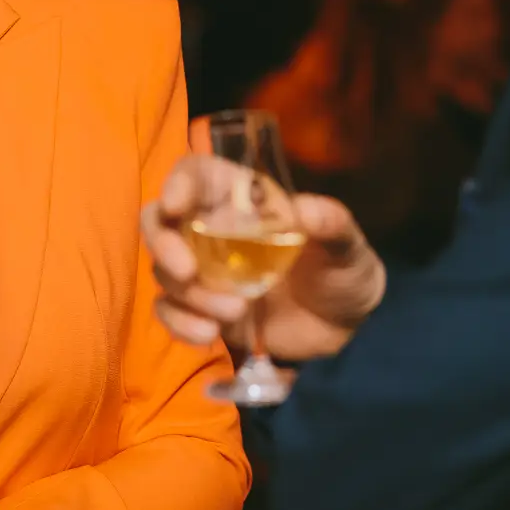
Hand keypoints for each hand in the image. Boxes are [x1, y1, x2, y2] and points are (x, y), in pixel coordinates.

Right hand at [142, 154, 386, 362]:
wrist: (342, 325)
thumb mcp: (347, 245)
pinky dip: (180, 323)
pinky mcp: (202, 310)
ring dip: (190, 294)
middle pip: (161, 221)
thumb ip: (331, 223)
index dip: (179, 182)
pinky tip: (209, 334)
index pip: (197, 175)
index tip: (176, 203)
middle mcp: (213, 230)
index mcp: (243, 200)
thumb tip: (304, 210)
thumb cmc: (342, 269)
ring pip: (166, 272)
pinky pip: (171, 312)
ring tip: (236, 312)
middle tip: (186, 269)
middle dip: (163, 242)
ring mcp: (204, 272)